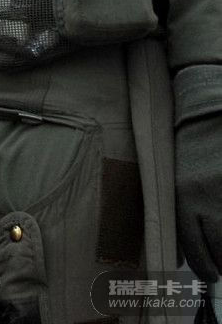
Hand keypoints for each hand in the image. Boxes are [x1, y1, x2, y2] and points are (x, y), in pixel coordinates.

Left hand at [175, 115, 221, 281]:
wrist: (206, 121)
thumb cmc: (192, 156)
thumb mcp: (180, 184)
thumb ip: (183, 218)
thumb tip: (186, 258)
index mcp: (183, 200)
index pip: (194, 249)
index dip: (205, 268)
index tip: (212, 276)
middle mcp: (206, 201)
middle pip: (220, 253)